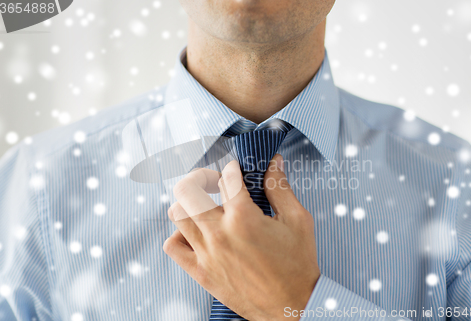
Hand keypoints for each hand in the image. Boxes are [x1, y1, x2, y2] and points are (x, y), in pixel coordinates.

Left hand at [163, 154, 319, 320]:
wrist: (292, 308)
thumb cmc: (297, 267)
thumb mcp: (297, 221)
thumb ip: (280, 188)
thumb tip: (274, 163)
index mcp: (244, 218)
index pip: (227, 177)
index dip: (234, 168)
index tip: (237, 170)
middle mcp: (219, 233)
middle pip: (187, 190)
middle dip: (200, 177)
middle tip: (214, 182)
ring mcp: (206, 254)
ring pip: (176, 214)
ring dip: (189, 203)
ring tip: (206, 205)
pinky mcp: (201, 272)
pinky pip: (172, 247)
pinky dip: (179, 234)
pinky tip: (197, 233)